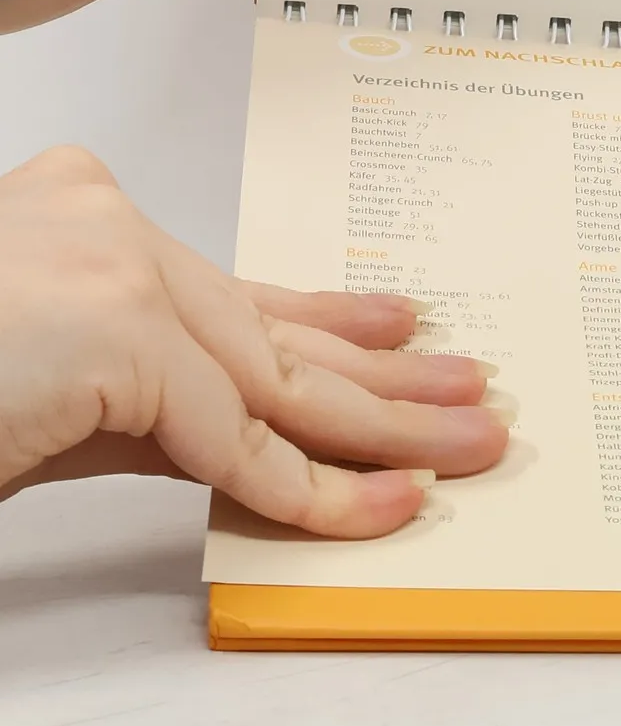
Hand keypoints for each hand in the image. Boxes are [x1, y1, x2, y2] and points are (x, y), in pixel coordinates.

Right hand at [0, 147, 506, 536]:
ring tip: (470, 444)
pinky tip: (386, 505)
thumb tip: (243, 442)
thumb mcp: (45, 395)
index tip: (402, 328)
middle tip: (469, 394)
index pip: (230, 285)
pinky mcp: (114, 335)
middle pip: (268, 324)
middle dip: (378, 375)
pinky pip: (233, 439)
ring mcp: (115, 273)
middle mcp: (110, 228)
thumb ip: (141, 399)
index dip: (326, 316)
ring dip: (384, 424)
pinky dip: (310, 488)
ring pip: (276, 374)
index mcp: (86, 221)